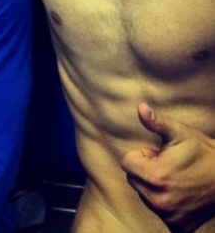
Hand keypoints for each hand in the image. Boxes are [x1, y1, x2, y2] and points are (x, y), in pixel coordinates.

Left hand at [121, 102, 214, 231]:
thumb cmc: (201, 151)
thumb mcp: (178, 133)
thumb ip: (156, 122)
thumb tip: (140, 107)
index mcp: (154, 177)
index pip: (127, 163)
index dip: (142, 155)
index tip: (159, 155)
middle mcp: (158, 200)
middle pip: (134, 179)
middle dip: (146, 170)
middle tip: (169, 166)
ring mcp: (168, 216)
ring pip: (145, 195)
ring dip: (154, 186)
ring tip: (176, 178)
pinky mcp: (178, 226)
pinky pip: (159, 211)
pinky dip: (165, 203)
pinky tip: (181, 194)